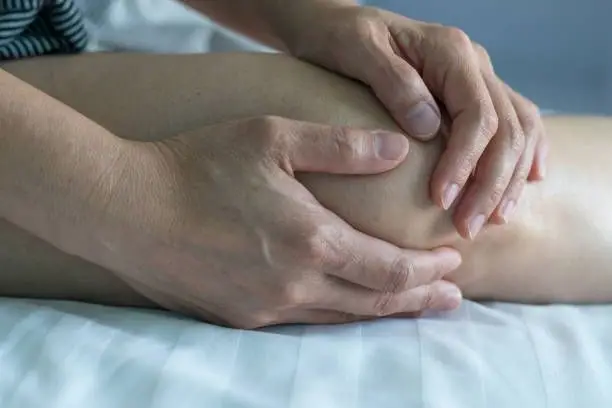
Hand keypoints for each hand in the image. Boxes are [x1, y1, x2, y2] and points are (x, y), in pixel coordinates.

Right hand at [97, 116, 461, 327]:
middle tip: (453, 298)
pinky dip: (340, 315)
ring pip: (343, 318)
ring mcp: (267, 307)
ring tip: (414, 306)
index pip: (391, 268)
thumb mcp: (273, 138)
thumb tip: (397, 149)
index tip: (455, 262)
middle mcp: (296, 284)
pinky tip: (348, 306)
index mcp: (311, 240)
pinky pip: (304, 322)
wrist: (129, 209)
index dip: (428, 270)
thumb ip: (341, 147)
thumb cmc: (198, 166)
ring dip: (384, 312)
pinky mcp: (241, 317)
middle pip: (375, 301)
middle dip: (420, 299)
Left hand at [278, 4, 547, 238]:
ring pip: (519, 129)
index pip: (477, 115)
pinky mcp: (472, 92)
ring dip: (510, 179)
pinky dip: (526, 153)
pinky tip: (528, 181)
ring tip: (492, 221)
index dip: (464, 163)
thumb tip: (428, 128)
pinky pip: (516, 120)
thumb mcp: (357, 50)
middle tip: (467, 228)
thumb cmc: (340, 36)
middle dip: (491, 184)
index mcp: (450, 52)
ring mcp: (478, 77)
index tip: (439, 200)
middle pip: (507, 129)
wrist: (336, 25)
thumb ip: (394, 83)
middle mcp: (473, 63)